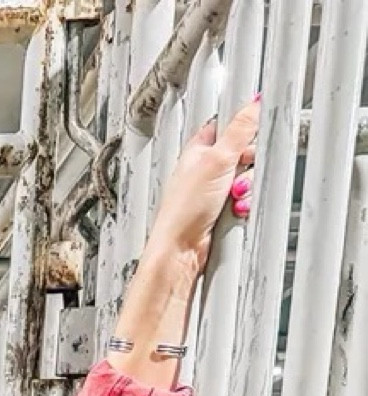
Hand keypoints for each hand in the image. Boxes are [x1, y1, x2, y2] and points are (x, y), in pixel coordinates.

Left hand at [145, 96, 259, 276]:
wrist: (180, 252)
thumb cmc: (183, 211)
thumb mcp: (217, 160)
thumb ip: (240, 130)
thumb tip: (256, 102)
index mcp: (200, 148)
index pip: (231, 125)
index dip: (247, 129)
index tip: (256, 135)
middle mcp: (208, 168)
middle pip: (246, 154)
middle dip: (250, 166)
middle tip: (240, 175)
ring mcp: (216, 191)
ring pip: (249, 179)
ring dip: (248, 189)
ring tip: (235, 197)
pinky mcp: (223, 211)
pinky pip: (246, 200)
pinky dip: (245, 205)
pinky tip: (236, 211)